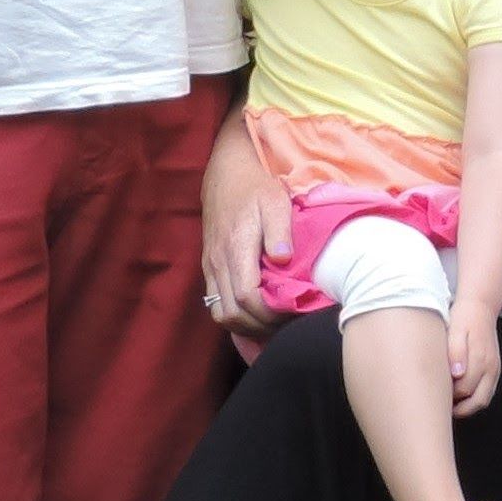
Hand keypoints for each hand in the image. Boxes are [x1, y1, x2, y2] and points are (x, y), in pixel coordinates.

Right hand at [199, 121, 288, 337]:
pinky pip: (216, 303)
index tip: (291, 313)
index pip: (247, 298)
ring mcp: (211, 267)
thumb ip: (279, 230)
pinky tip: (257, 312)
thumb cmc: (256, 187)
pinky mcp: (209, 267)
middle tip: (286, 323)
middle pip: (232, 314)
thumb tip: (283, 258)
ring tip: (272, 321)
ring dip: (245, 325)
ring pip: (220, 313)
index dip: (269, 314)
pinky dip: (236, 315)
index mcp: (236, 249)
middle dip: (259, 327)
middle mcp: (218, 263)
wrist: (226, 174)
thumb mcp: (275, 201)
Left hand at [446, 301, 501, 413]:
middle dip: (460, 409)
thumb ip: (456, 353)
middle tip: (442, 407)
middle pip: (478, 401)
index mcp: (481, 359)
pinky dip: (474, 399)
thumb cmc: (464, 319)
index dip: (449, 397)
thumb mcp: (455, 332)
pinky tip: (460, 396)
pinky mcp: (495, 369)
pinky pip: (487, 392)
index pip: (464, 390)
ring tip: (449, 404)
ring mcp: (495, 370)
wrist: (480, 307)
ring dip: (468, 406)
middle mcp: (491, 368)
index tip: (436, 395)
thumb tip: (457, 374)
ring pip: (484, 400)